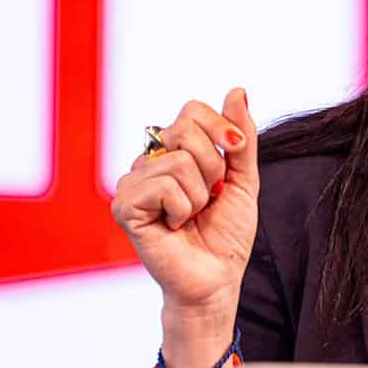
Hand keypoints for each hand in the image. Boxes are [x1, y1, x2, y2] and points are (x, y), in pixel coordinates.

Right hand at [111, 88, 258, 314]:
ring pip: (178, 161)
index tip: (236, 152)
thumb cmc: (226, 233)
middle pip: (184, 130)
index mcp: (172, 151)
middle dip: (213, 167)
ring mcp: (132, 182)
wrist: (217, 278)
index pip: (191, 110)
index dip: (221, 128)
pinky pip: (164, 186)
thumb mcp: (243, 178)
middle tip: (210, 197)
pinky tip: (175, 226)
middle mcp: (148, 161)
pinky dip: (182, 209)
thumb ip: (240, 137)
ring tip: (192, 216)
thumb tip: (237, 90)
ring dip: (199, 195)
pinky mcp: (124, 206)